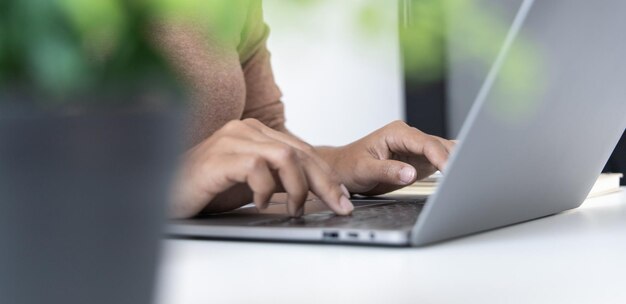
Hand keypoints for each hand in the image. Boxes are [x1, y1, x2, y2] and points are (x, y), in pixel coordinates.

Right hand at [171, 119, 353, 218]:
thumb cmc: (205, 188)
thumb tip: (313, 193)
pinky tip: (260, 203)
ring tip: (294, 207)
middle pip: (300, 152)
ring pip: (285, 156)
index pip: (302, 150)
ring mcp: (232, 140)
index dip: (326, 175)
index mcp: (255, 133)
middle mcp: (245, 130)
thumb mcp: (250, 184)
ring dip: (298, 187)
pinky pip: (258, 167)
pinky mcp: (220, 156)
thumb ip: (277, 179)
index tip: (342, 198)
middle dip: (325, 182)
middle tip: (339, 205)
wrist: (164, 193)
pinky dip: (266, 189)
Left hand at [319, 120, 455, 195]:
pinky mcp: (420, 160)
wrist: (342, 169)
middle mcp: (409, 137)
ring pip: (444, 152)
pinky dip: (452, 166)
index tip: (450, 171)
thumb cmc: (349, 165)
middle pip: (439, 146)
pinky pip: (441, 160)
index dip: (441, 156)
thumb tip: (409, 172)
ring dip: (456, 163)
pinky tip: (465, 172)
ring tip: (470, 176)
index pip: (426, 143)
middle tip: (467, 177)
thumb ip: (387, 170)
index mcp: (397, 133)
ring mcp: (417, 148)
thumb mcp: (365, 169)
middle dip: (454, 160)